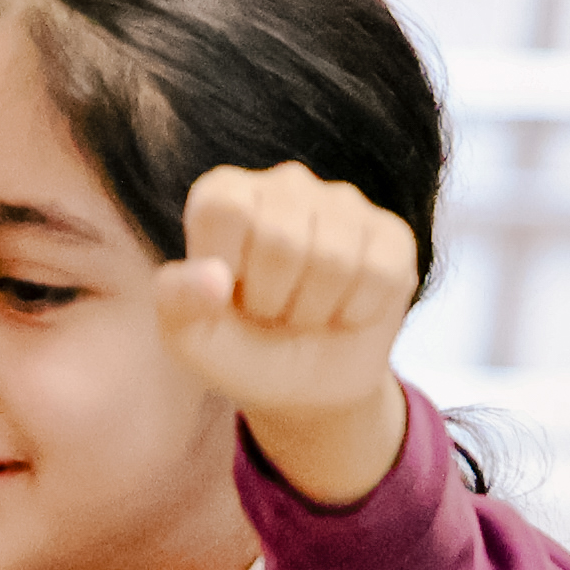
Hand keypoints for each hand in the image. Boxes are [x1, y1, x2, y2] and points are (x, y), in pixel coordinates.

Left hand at [161, 162, 425, 504]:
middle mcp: (285, 184)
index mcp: (224, 193)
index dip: (227, 269)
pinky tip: (342, 311)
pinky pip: (381, 273)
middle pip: (282, 238)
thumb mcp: (189, 337)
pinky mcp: (392, 235)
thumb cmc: (236, 348)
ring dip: (313, 311)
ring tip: (302, 312)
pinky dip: (355, 313)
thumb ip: (177, 302)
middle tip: (269, 312)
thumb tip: (214, 277)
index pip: (224, 210)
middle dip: (272, 300)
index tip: (226, 296)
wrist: (302, 386)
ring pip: (334, 259)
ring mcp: (344, 204)